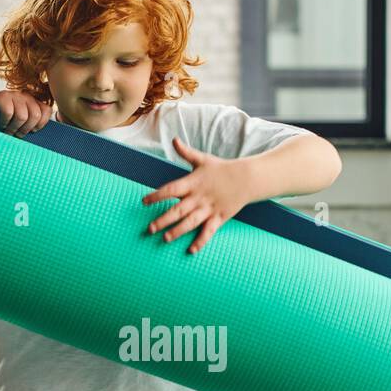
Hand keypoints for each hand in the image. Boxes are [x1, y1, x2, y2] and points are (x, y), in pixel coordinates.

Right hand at [0, 88, 53, 136]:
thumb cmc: (5, 124)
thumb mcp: (22, 123)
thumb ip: (34, 124)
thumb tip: (52, 135)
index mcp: (33, 101)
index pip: (47, 111)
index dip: (40, 125)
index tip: (31, 132)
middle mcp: (25, 95)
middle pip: (35, 115)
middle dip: (26, 129)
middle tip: (17, 135)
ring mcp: (13, 95)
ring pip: (22, 116)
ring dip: (14, 128)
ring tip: (8, 131)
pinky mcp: (1, 96)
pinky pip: (9, 113)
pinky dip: (4, 122)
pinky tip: (1, 124)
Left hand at [142, 137, 252, 253]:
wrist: (246, 178)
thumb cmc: (221, 169)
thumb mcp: (202, 159)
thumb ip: (186, 152)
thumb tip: (174, 139)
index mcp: (192, 183)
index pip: (170, 190)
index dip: (156, 196)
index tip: (144, 202)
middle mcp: (198, 198)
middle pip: (177, 210)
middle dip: (162, 220)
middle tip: (149, 229)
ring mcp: (209, 209)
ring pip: (190, 223)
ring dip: (177, 231)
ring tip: (165, 239)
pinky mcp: (219, 218)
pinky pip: (208, 232)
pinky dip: (200, 241)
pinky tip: (191, 251)